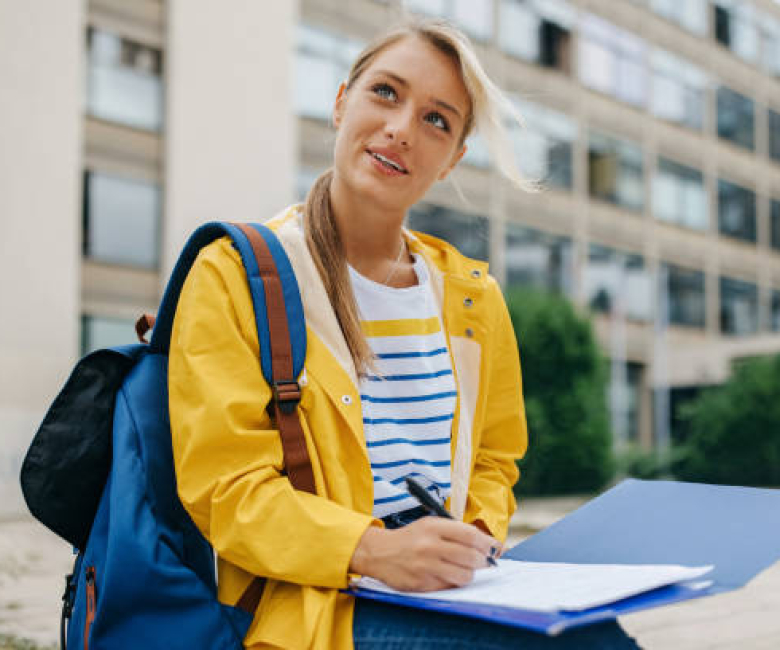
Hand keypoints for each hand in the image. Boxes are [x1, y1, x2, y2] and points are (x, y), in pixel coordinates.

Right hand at [350, 517, 498, 591]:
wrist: (379, 552)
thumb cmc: (411, 538)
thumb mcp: (431, 525)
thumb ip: (457, 532)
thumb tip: (489, 545)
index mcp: (433, 527)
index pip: (470, 535)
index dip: (487, 543)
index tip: (494, 547)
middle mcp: (429, 546)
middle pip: (471, 557)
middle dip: (482, 561)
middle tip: (483, 561)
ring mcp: (425, 567)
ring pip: (464, 576)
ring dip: (469, 574)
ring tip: (463, 569)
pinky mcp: (421, 584)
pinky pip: (449, 587)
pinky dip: (452, 583)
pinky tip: (446, 575)